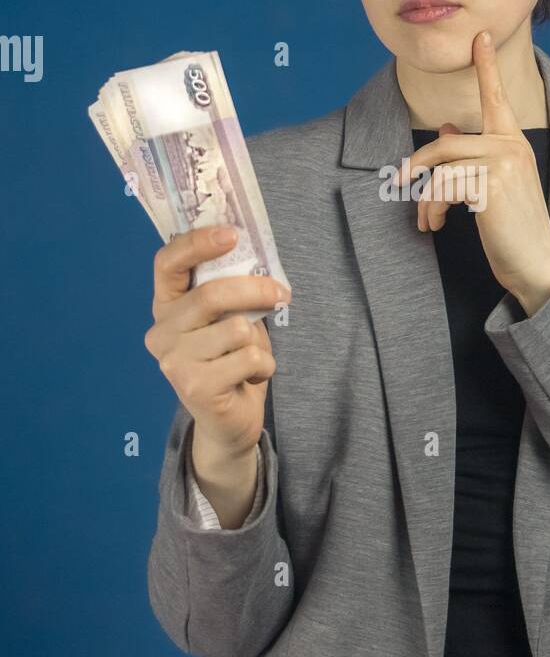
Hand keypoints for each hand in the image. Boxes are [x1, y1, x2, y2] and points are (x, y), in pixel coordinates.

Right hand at [144, 226, 291, 461]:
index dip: (197, 243)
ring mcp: (173, 361)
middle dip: (256, 290)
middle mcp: (160, 332)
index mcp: (166, 306)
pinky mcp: (194, 386)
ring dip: (260, 341)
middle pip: (210, 295)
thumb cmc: (231, 360)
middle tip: (282, 293)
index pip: (167, 262)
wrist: (227, 422)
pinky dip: (264, 365)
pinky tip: (251, 377)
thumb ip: (231, 293)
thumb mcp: (230, 319)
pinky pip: (248, 358)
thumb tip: (259, 263)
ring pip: (236, 329)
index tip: (232, 234)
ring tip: (251, 356)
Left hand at [396, 31, 549, 315]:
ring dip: (424, 198)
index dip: (487, 64)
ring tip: (427, 220)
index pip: (497, 96)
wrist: (537, 262)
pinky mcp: (493, 184)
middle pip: (446, 141)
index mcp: (513, 142)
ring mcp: (504, 162)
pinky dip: (433, 208)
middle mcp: (512, 145)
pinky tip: (437, 225)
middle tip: (400, 186)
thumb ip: (471, 154)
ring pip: (442, 167)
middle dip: (416, 166)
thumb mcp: (492, 186)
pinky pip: (444, 186)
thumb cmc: (513, 226)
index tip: (480, 35)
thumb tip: (447, 124)